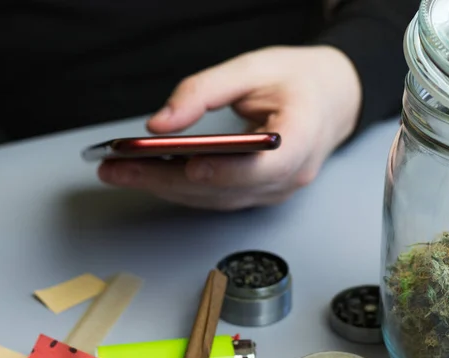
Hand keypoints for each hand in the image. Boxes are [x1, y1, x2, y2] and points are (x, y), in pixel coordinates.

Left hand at [97, 45, 361, 210]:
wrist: (329, 98)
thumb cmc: (298, 80)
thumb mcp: (253, 67)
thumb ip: (204, 91)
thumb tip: (159, 124)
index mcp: (304, 134)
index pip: (268, 164)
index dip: (228, 170)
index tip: (189, 166)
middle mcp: (293, 172)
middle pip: (228, 187)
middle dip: (169, 180)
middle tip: (119, 168)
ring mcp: (278, 188)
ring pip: (217, 199)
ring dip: (166, 187)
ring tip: (120, 171)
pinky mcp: (261, 192)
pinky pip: (219, 198)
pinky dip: (183, 188)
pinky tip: (150, 176)